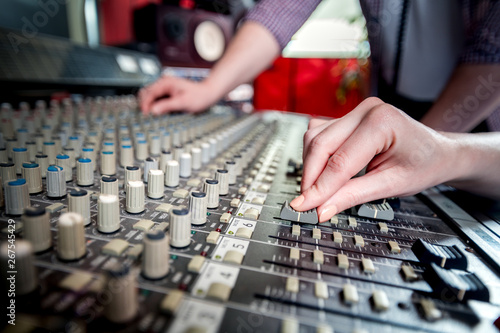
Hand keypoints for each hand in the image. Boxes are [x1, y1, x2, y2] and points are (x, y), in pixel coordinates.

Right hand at [139, 76, 217, 114]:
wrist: (208, 93)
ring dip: (149, 104)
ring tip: (151, 115)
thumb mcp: (182, 103)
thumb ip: (167, 106)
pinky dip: (155, 104)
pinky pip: (156, 97)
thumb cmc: (198, 97)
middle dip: (145, 104)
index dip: (145, 104)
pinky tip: (158, 111)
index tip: (145, 115)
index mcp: (166, 83)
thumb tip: (153, 110)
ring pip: (150, 95)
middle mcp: (164, 82)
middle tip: (147, 116)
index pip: (149, 93)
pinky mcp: (167, 91)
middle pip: (146, 93)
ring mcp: (165, 86)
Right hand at [290, 97, 460, 221]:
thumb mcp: (392, 185)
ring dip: (311, 166)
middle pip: (320, 144)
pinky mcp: (348, 118)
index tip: (304, 207)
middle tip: (305, 204)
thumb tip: (321, 209)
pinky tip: (323, 172)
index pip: (340, 161)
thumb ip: (353, 195)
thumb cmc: (423, 165)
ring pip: (315, 138)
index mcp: (381, 122)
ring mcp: (356, 111)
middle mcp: (366, 110)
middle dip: (310, 177)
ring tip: (318, 191)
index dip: (319, 187)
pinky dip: (316, 156)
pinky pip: (320, 134)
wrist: (438, 152)